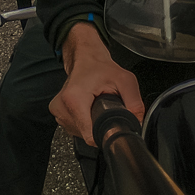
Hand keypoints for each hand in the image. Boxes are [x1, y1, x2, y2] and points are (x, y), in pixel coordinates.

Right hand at [50, 23, 143, 145]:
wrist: (86, 58)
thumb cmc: (100, 67)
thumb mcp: (124, 80)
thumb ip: (134, 103)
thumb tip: (137, 123)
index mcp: (74, 99)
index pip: (90, 135)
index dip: (105, 134)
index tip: (111, 124)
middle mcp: (62, 106)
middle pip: (86, 134)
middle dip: (99, 125)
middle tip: (104, 108)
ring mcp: (58, 111)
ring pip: (80, 133)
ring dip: (91, 124)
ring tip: (95, 106)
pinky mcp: (57, 113)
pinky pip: (75, 128)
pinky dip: (84, 122)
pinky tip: (88, 109)